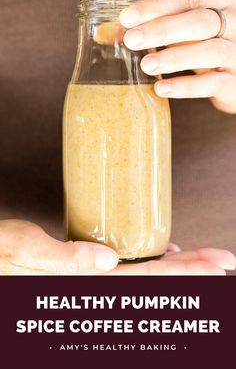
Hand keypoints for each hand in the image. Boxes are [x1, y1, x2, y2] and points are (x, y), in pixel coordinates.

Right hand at [0, 220, 234, 274]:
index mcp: (85, 284)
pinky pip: (127, 270)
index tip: (217, 265)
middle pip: (155, 282)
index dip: (186, 274)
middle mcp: (94, 286)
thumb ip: (63, 260)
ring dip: (176, 269)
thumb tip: (108, 261)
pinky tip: (161, 255)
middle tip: (223, 260)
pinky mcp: (85, 268)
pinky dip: (151, 263)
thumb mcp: (22, 253)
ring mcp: (91, 279)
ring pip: (145, 277)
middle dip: (193, 271)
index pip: (147, 282)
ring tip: (203, 260)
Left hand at [119, 0, 235, 113]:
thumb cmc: (208, 47)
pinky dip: (185, 86)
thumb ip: (154, 29)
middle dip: (163, 30)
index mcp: (221, 2)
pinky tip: (161, 88)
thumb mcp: (186, 32)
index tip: (127, 18)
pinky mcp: (234, 83)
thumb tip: (105, 34)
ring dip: (174, 57)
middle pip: (200, 21)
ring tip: (145, 65)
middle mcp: (234, 24)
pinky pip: (212, 83)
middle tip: (132, 40)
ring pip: (210, 51)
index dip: (156, 7)